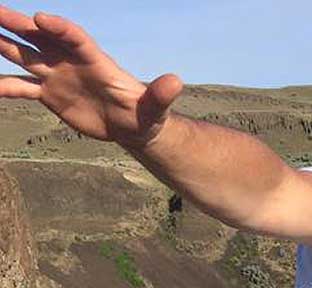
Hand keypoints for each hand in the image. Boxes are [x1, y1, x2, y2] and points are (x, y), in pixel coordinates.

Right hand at [0, 6, 181, 146]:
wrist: (133, 127)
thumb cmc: (146, 112)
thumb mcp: (156, 106)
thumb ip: (161, 94)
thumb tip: (176, 82)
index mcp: (94, 59)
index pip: (73, 36)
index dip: (58, 26)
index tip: (41, 18)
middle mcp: (69, 61)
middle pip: (40, 37)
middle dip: (16, 23)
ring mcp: (56, 75)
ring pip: (23, 55)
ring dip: (2, 44)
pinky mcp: (48, 94)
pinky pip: (20, 87)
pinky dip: (3, 87)